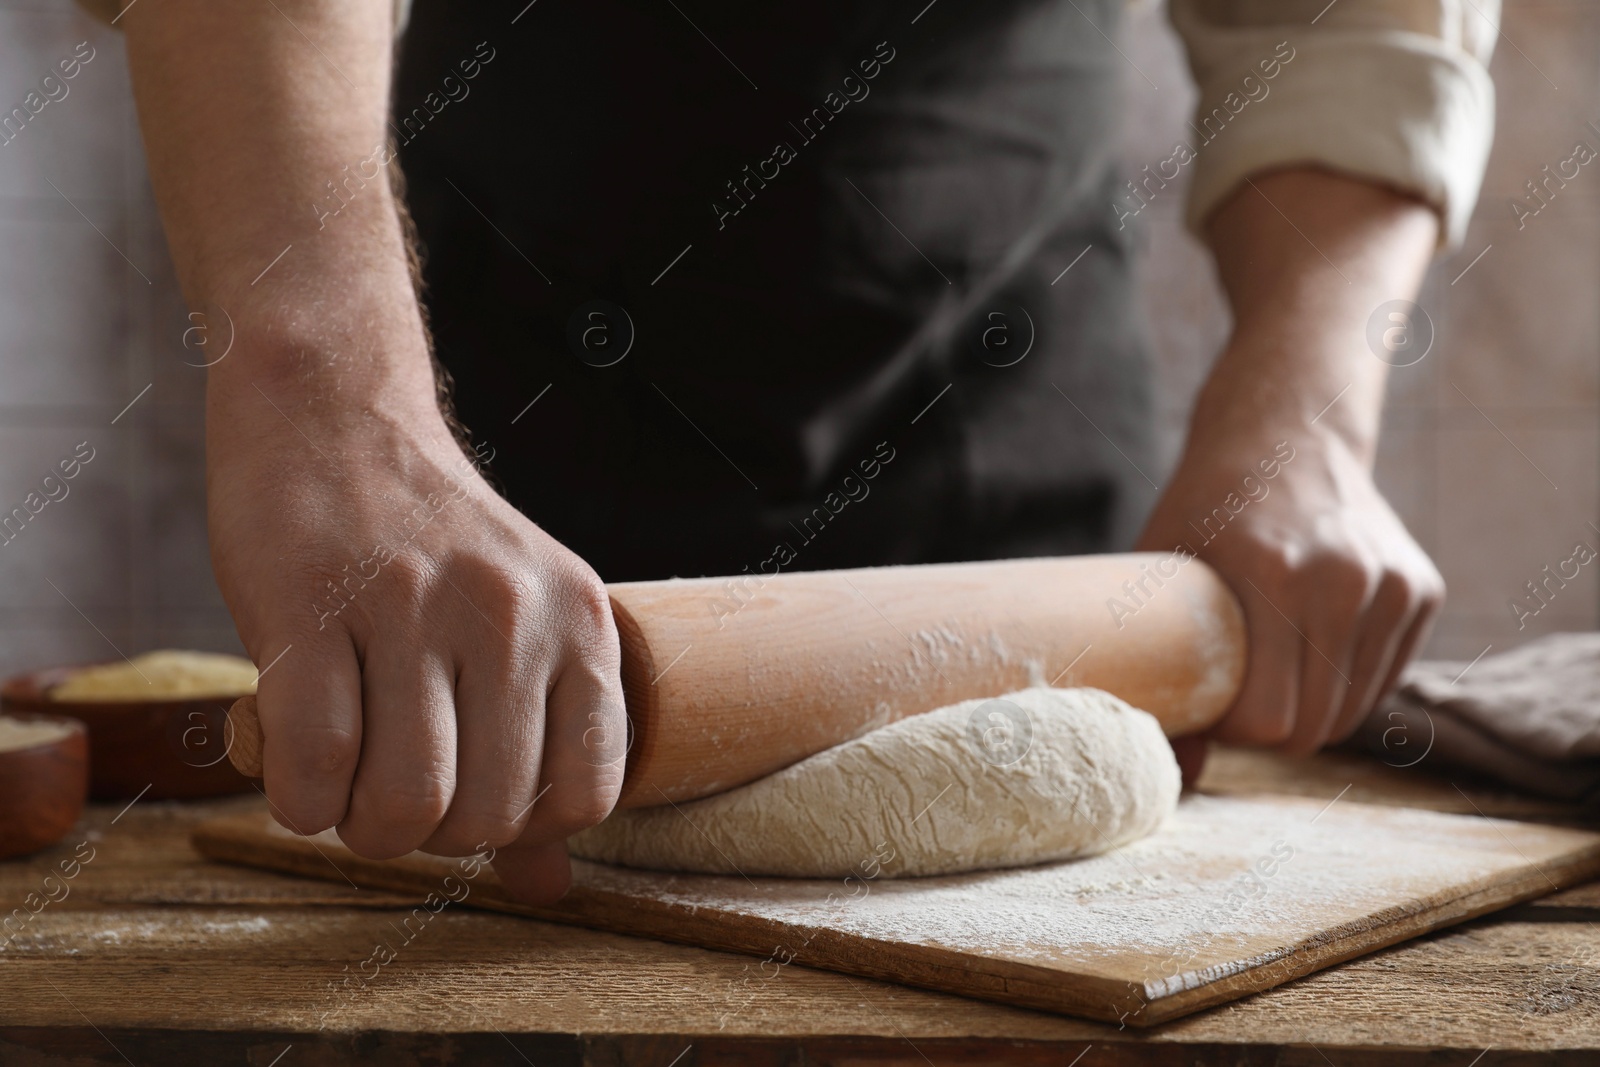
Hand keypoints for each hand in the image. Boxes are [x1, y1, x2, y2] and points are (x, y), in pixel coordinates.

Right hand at [207, 367, 626, 903]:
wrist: (335, 418)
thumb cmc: (431, 544)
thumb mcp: (522, 627)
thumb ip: (542, 755)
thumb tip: (551, 890)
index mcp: (581, 621)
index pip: (585, 795)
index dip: (521, 826)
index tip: (475, 795)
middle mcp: (511, 614)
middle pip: (485, 816)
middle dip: (430, 836)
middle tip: (394, 791)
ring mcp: (413, 608)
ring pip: (405, 804)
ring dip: (363, 828)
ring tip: (348, 790)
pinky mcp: (311, 608)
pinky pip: (316, 765)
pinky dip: (301, 801)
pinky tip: (299, 770)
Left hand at [1137, 425, 1442, 754]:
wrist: (1286, 437)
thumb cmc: (1208, 510)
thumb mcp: (1163, 572)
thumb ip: (1160, 668)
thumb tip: (1179, 773)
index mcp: (1271, 573)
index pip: (1269, 718)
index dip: (1234, 730)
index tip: (1212, 704)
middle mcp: (1344, 577)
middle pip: (1314, 726)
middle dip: (1272, 730)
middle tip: (1239, 696)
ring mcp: (1392, 582)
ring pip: (1352, 711)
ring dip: (1310, 709)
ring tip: (1271, 668)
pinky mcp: (1424, 587)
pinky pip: (1382, 680)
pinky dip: (1346, 683)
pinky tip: (1310, 645)